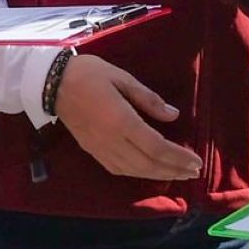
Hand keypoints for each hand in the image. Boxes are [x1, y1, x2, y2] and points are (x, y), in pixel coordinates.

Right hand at [53, 53, 202, 181]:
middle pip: (148, 164)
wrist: (52, 83)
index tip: (196, 161)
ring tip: (177, 174)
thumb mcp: (123, 78)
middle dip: (173, 170)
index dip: (178, 157)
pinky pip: (119, 169)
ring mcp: (100, 149)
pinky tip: (149, 171)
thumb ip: (148, 99)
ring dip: (158, 175)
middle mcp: (112, 140)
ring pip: (134, 170)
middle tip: (193, 172)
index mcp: (121, 121)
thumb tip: (173, 115)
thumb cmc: (90, 74)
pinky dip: (138, 173)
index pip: (156, 147)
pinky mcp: (92, 151)